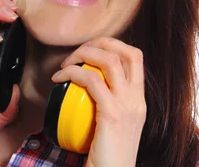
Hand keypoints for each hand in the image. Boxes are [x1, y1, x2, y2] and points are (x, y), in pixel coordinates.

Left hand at [51, 37, 146, 166]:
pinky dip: (72, 72)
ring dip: (84, 53)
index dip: (113, 46)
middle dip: (100, 42)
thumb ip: (108, 108)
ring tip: (66, 63)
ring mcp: (128, 106)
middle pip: (127, 52)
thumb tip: (87, 92)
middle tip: (78, 52)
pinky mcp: (112, 114)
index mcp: (139, 101)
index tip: (91, 51)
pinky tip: (59, 78)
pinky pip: (91, 80)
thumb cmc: (107, 159)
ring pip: (110, 60)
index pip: (135, 59)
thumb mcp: (114, 128)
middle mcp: (137, 100)